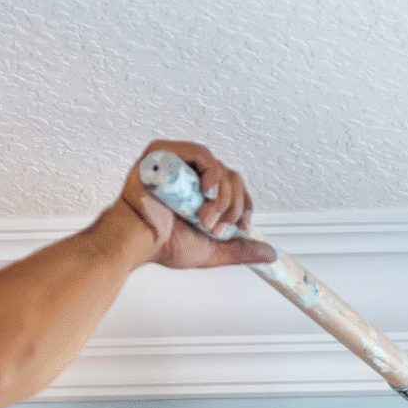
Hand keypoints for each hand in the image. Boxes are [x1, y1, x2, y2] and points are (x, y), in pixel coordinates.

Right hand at [111, 139, 276, 268]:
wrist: (137, 240)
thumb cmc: (162, 244)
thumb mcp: (211, 250)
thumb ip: (240, 249)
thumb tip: (269, 254)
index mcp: (200, 193)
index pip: (235, 188)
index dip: (243, 206)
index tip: (238, 227)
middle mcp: (191, 176)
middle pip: (232, 178)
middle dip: (232, 206)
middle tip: (216, 228)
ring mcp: (178, 163)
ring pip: (220, 168)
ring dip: (222, 197)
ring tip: (205, 218)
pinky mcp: (165, 153)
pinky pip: (200, 153)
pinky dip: (211, 173)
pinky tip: (205, 192)